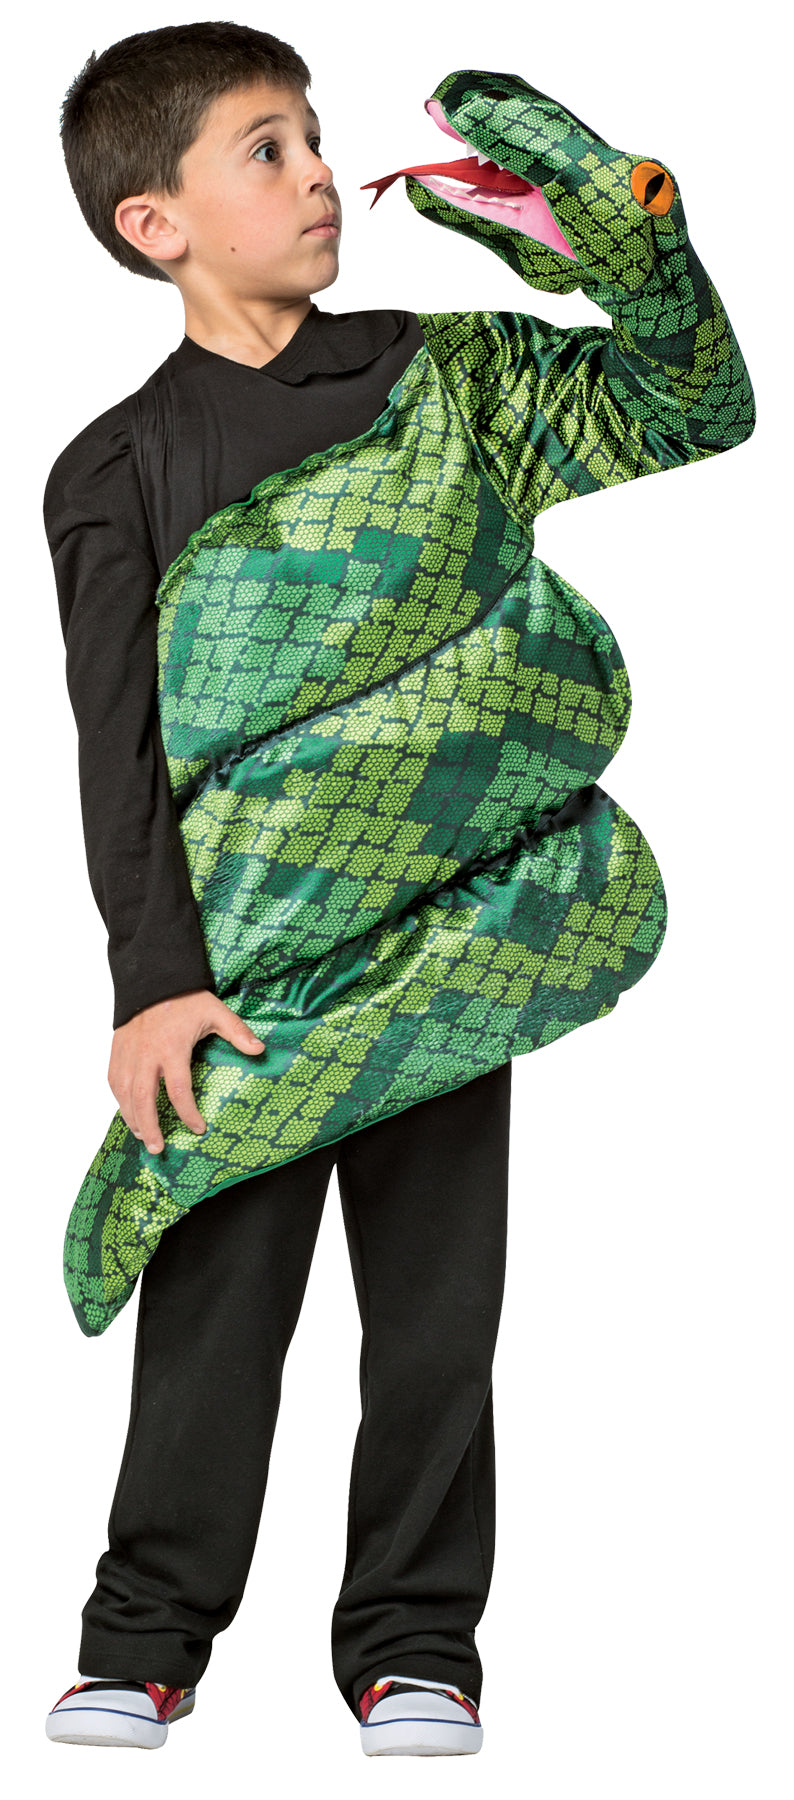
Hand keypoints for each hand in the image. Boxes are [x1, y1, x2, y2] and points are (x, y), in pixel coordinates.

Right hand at [108, 988, 264, 1154]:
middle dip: (150, 1127)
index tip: (198, 1128)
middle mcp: (146, 1055)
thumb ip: (237, 1032)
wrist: (152, 979)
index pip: (178, 1089)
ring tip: (142, 1136)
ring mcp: (129, 1054)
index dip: (188, 1113)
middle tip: (158, 1147)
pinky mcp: (117, 1051)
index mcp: (172, 1048)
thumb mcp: (216, 1012)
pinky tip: (128, 1112)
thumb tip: (260, 1050)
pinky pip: (113, 1081)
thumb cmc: (185, 998)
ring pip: (125, 1094)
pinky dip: (119, 1101)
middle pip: (143, 1099)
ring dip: (132, 1118)